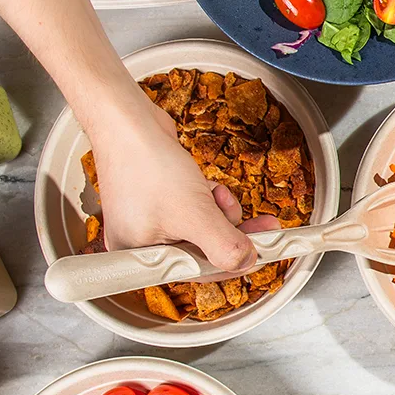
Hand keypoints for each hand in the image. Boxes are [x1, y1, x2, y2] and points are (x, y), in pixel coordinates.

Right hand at [88, 103, 280, 270]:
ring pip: (203, 228)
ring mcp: (149, 221)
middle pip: (202, 250)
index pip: (198, 272)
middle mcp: (141, 244)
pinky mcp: (158, 200)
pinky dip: (209, 199)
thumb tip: (246, 262)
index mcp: (141, 258)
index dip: (233, 263)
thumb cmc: (148, 166)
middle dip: (233, 232)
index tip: (262, 251)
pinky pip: (195, 209)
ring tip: (220, 194)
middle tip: (266, 225)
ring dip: (221, 212)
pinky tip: (209, 186)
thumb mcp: (194, 213)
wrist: (128, 122)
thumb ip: (223, 245)